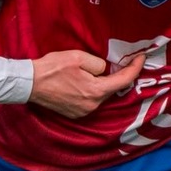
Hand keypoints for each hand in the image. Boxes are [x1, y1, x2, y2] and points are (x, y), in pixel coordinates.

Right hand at [29, 51, 143, 118]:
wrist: (28, 83)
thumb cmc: (52, 68)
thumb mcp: (79, 57)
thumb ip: (99, 64)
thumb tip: (105, 70)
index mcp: (96, 91)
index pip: (124, 80)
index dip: (136, 67)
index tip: (141, 58)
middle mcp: (93, 105)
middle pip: (112, 88)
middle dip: (116, 75)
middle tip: (118, 61)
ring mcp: (83, 112)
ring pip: (101, 95)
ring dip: (102, 84)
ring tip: (92, 71)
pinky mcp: (75, 113)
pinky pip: (91, 100)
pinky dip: (91, 91)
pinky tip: (82, 81)